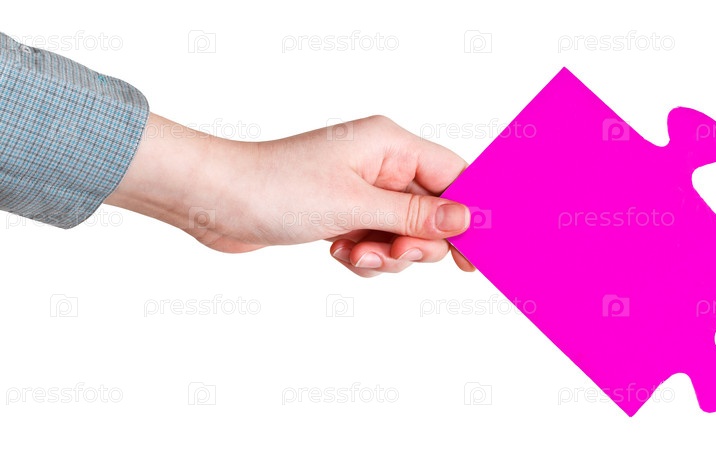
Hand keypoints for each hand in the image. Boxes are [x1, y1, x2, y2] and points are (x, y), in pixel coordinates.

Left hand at [105, 114, 474, 275]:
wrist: (215, 201)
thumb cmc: (276, 187)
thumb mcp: (354, 205)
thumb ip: (414, 215)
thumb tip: (465, 219)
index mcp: (389, 145)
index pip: (453, 175)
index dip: (469, 212)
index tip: (477, 251)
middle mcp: (379, 164)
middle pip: (431, 211)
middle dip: (416, 242)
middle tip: (394, 254)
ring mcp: (360, 191)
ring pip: (402, 233)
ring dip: (385, 255)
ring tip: (353, 255)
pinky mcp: (342, 214)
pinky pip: (375, 243)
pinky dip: (363, 256)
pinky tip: (337, 253)